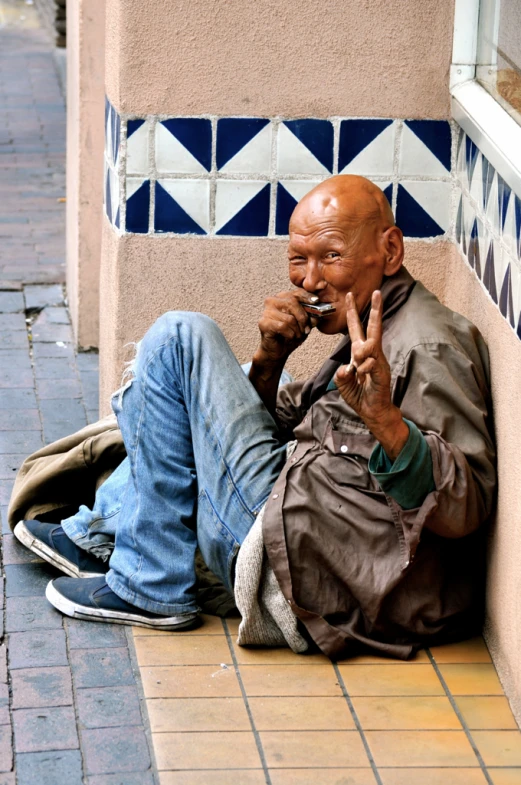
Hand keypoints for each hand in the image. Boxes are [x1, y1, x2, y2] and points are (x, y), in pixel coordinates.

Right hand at [254, 289, 318, 366]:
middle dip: (303, 318)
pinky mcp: (263, 323)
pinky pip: (283, 326)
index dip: (307, 296)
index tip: (316, 301)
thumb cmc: (290, 334)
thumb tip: (317, 314)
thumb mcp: (305, 323)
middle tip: (306, 329)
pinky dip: (290, 334)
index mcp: (283, 298)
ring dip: (297, 330)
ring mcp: (266, 311)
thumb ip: (311, 316)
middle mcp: (272, 301)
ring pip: (289, 318)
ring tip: (296, 335)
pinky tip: (289, 337)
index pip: (296, 292)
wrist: (278, 350)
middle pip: (293, 303)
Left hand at [334, 291, 408, 460]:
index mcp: (360, 354)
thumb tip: (346, 368)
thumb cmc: (360, 396)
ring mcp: (379, 362)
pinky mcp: (383, 372)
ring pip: (370, 346)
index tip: (348, 296)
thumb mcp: (343, 384)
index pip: (356, 330)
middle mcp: (371, 354)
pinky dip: (364, 369)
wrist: (373, 412)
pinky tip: (362, 377)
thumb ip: (341, 375)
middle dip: (375, 310)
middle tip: (377, 292)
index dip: (352, 314)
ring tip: (358, 362)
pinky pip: (371, 364)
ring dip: (361, 352)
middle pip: (372, 328)